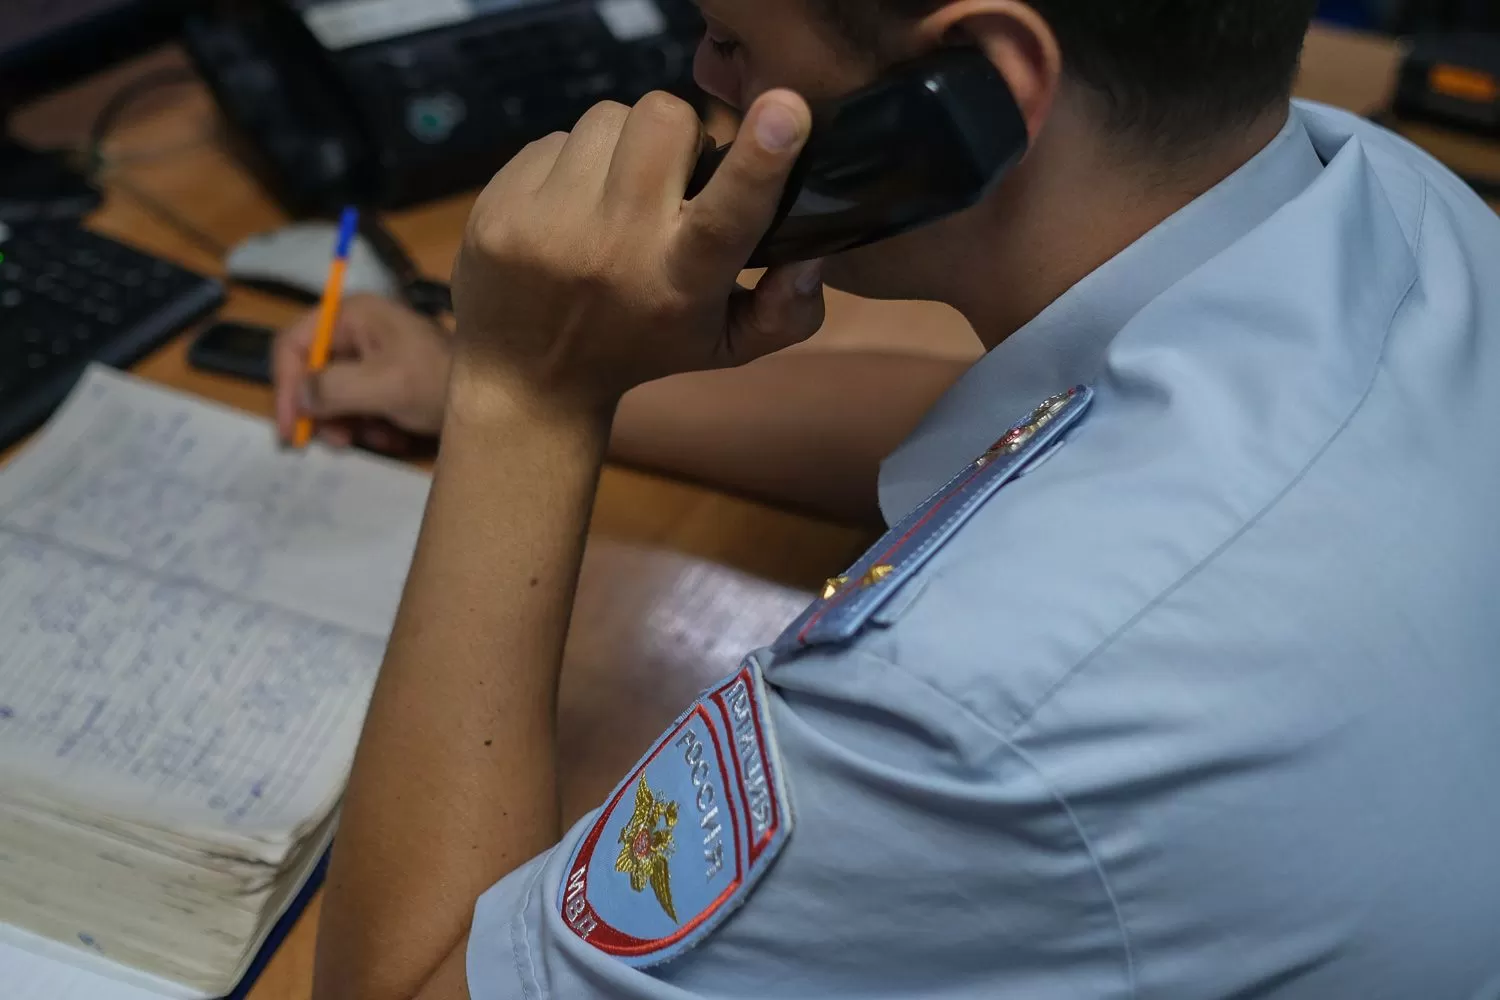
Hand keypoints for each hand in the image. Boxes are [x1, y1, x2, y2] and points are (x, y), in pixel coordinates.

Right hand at [272, 294, 453, 449]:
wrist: (495, 399)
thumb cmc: (439, 382)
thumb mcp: (385, 386)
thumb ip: (335, 389)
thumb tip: (299, 398)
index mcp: (352, 315)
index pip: (293, 343)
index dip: (284, 386)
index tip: (291, 428)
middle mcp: (358, 330)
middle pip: (311, 372)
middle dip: (323, 412)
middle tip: (337, 441)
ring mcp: (373, 356)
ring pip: (335, 397)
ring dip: (350, 425)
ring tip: (378, 439)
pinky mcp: (388, 381)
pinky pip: (360, 407)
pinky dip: (372, 427)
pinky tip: (395, 438)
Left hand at [450, 89, 824, 416]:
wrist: (526, 379)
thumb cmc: (642, 348)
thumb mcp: (725, 347)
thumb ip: (787, 311)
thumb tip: (812, 256)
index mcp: (680, 284)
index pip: (726, 214)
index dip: (760, 159)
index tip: (784, 110)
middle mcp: (615, 251)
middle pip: (664, 119)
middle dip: (679, 134)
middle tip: (672, 179)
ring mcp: (549, 226)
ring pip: (608, 117)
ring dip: (624, 146)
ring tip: (617, 196)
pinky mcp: (501, 206)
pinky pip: (555, 137)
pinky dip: (572, 163)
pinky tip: (570, 210)